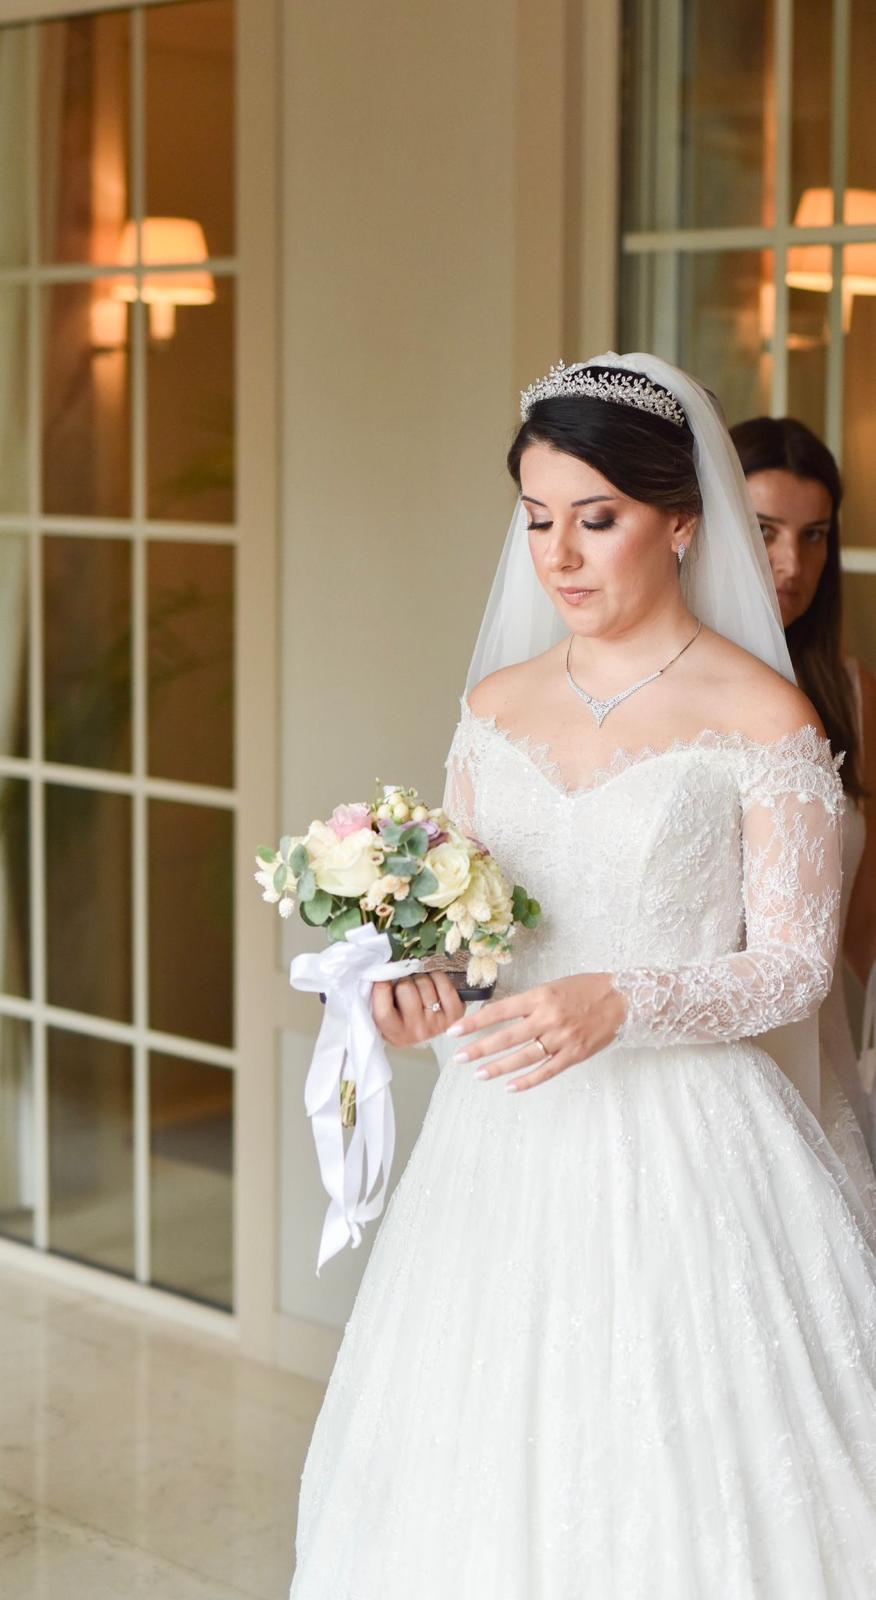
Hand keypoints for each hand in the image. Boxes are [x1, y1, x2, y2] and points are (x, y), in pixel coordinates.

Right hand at [371, 970, 465, 1046]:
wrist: (427, 1028)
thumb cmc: (401, 1016)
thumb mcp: (385, 1014)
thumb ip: (379, 998)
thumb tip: (380, 972)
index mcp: (395, 1034)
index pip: (384, 1011)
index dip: (381, 989)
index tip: (383, 980)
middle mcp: (417, 1031)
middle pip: (405, 988)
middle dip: (403, 981)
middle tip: (405, 989)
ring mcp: (438, 1022)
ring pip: (423, 981)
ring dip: (419, 979)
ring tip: (418, 989)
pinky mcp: (455, 1012)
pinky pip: (442, 981)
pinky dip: (436, 976)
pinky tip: (433, 985)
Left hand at [445, 973, 626, 1091]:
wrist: (623, 999)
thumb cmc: (587, 989)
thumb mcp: (554, 986)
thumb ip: (529, 1002)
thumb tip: (500, 1015)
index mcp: (540, 996)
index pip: (499, 1011)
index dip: (474, 1022)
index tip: (454, 1032)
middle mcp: (548, 1018)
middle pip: (506, 1037)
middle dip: (479, 1048)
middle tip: (459, 1058)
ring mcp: (561, 1038)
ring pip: (523, 1057)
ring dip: (499, 1067)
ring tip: (480, 1074)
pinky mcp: (573, 1055)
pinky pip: (546, 1071)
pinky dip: (527, 1081)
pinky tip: (511, 1086)